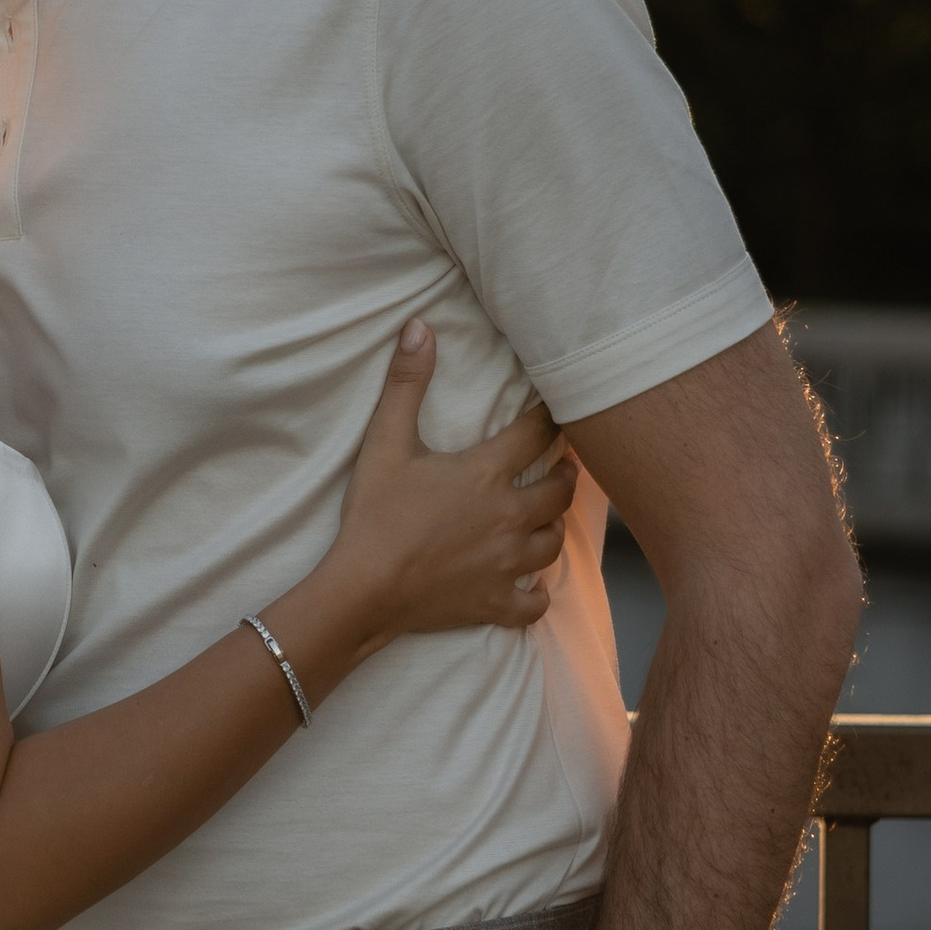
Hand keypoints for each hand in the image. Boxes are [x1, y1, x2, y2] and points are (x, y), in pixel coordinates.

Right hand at [328, 330, 576, 643]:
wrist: (365, 588)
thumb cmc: (375, 513)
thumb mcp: (385, 441)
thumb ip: (406, 383)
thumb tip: (419, 326)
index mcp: (488, 474)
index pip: (537, 435)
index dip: (550, 419)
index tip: (557, 412)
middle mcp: (511, 517)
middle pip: (560, 491)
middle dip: (565, 475)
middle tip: (562, 467)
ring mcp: (508, 564)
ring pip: (554, 543)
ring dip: (553, 526)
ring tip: (547, 518)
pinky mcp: (497, 603)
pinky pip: (534, 603)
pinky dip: (536, 594)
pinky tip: (530, 588)